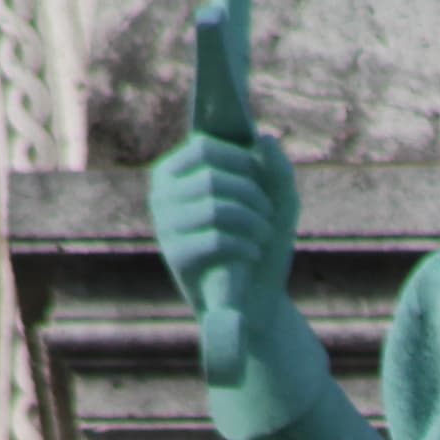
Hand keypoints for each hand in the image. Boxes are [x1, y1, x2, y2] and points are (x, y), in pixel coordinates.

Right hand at [149, 129, 312, 398]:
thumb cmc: (261, 242)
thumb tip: (264, 138)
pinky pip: (215, 239)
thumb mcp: (277, 201)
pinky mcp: (176, 257)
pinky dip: (245, 245)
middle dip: (253, 197)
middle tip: (266, 216)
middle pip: (212, 178)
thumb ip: (276, 168)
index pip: (204, 147)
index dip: (242, 161)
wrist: (256, 301)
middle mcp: (163, 195)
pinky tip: (252, 254)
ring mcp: (165, 227)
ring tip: (262, 235)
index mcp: (177, 172)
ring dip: (252, 221)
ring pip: (214, 207)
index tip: (261, 182)